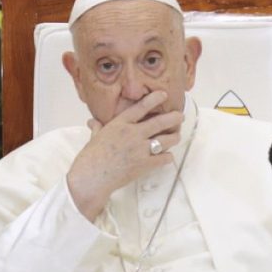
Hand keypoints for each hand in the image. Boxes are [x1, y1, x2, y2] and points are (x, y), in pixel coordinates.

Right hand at [66, 90, 183, 219]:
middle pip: (160, 122)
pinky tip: (167, 156)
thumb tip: (93, 122)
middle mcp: (133, 134)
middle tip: (180, 116)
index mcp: (120, 124)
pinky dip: (168, 157)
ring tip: (177, 136)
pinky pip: (164, 158)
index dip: (154, 99)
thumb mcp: (94, 137)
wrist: (92, 177)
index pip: (141, 107)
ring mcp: (141, 149)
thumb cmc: (91, 158)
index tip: (163, 94)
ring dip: (174, 137)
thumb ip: (97, 128)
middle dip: (173, 118)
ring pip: (166, 140)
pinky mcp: (145, 164)